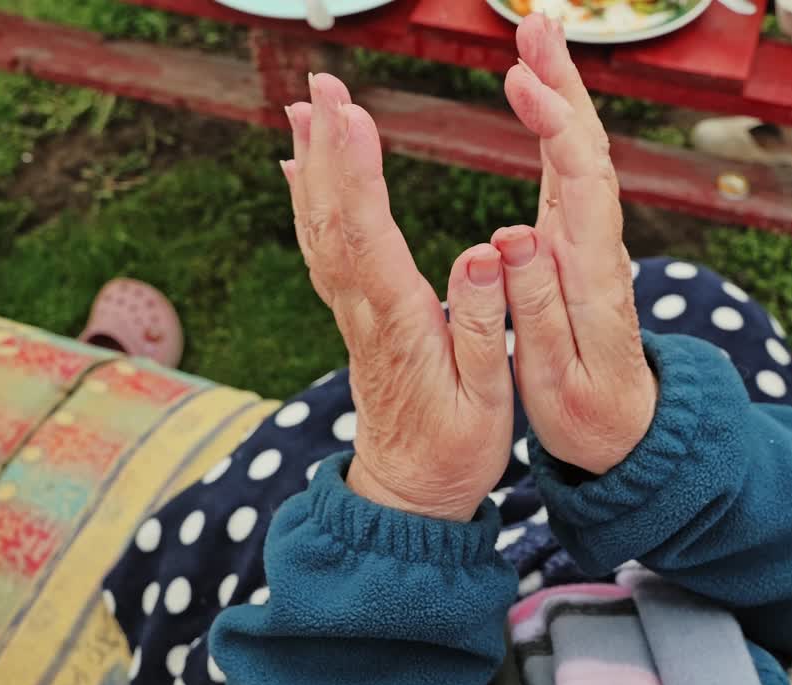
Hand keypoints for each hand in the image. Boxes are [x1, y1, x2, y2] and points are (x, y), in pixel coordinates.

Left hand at [283, 74, 513, 520]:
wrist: (408, 493)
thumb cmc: (455, 450)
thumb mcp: (487, 398)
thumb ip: (485, 324)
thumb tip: (484, 253)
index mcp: (400, 323)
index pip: (368, 234)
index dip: (357, 171)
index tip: (351, 113)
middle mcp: (364, 310)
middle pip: (333, 218)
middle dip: (327, 146)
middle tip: (321, 85)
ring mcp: (352, 312)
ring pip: (320, 228)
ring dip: (313, 165)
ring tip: (304, 110)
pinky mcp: (354, 316)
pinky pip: (322, 247)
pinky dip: (312, 202)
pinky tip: (304, 173)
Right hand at [493, 15, 656, 474]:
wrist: (629, 434)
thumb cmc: (589, 415)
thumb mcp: (559, 378)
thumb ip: (540, 309)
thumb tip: (515, 235)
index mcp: (592, 273)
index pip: (582, 180)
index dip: (557, 125)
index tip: (524, 82)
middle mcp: (598, 245)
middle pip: (589, 148)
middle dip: (563, 83)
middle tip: (535, 26)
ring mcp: (590, 241)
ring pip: (581, 152)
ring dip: (561, 91)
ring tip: (535, 38)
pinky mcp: (576, 245)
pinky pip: (568, 171)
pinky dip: (554, 125)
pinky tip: (537, 97)